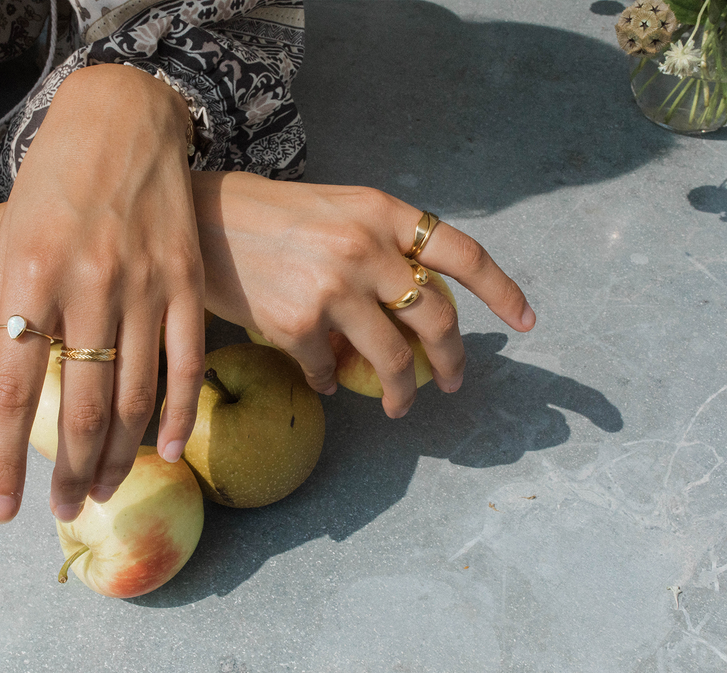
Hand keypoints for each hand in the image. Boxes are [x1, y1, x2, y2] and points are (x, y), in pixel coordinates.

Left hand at [0, 65, 205, 523]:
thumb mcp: (9, 241)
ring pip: (136, 395)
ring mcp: (145, 286)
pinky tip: (170, 452)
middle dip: (68, 471)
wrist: (124, 120)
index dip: (4, 458)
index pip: (14, 391)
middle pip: (81, 407)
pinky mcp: (187, 281)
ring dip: (119, 455)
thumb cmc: (54, 181)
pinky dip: (181, 414)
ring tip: (103, 490)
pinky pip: (187, 362)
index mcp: (31, 278)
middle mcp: (89, 287)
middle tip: (62, 509)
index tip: (1, 509)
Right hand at [191, 171, 534, 416]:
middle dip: (454, 360)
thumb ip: (379, 248)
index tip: (527, 321)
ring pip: (393, 359)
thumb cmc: (268, 215)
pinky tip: (323, 378)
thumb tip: (413, 306)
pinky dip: (329, 380)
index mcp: (382, 212)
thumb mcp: (337, 211)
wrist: (199, 223)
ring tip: (400, 407)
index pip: (461, 255)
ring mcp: (333, 289)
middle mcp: (365, 248)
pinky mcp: (298, 324)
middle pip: (435, 319)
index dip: (502, 291)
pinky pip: (329, 369)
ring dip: (404, 392)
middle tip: (454, 381)